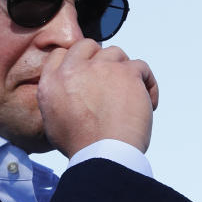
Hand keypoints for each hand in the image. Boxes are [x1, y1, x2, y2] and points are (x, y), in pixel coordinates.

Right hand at [36, 40, 158, 156]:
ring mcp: (102, 68)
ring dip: (124, 71)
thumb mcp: (53, 122)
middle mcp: (75, 69)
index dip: (76, 62)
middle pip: (88, 46)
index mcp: (52, 82)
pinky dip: (148, 85)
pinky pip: (141, 67)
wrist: (103, 155)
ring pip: (116, 54)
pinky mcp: (127, 73)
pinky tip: (148, 103)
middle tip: (110, 80)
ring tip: (131, 95)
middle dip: (99, 59)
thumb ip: (57, 99)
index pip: (62, 54)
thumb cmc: (82, 146)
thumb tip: (67, 94)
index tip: (87, 72)